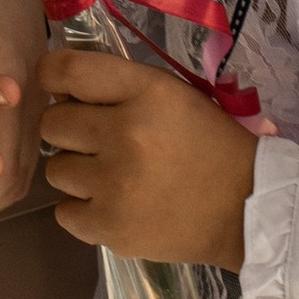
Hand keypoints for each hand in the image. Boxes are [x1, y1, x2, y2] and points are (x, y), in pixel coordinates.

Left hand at [35, 47, 262, 267]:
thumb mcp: (171, 94)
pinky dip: (82, 209)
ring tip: (110, 177)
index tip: (56, 87)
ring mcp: (115, 185)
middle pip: (53, 123)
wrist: (247, 207)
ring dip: (77, 172)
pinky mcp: (111, 228)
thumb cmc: (208, 142)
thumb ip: (118, 86)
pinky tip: (112, 204)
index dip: (51, 75)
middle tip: (97, 141)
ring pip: (55, 170)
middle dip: (70, 129)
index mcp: (146, 92)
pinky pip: (64, 211)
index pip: (68, 70)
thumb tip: (60, 91)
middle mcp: (125, 133)